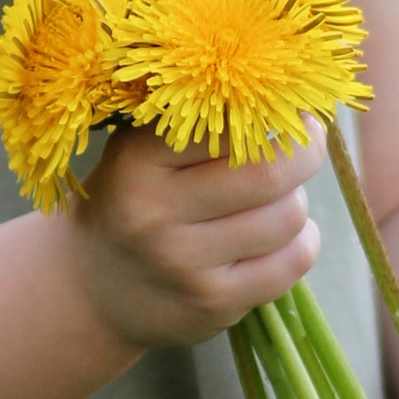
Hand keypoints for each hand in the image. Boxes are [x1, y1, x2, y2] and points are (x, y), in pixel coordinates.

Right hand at [67, 123, 321, 354]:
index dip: (275, 111)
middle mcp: (156, 214)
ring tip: (279, 197)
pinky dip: (303, 242)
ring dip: (298, 201)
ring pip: (287, 217)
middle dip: (304, 153)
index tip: (291, 108)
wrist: (91, 289)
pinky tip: (286, 236)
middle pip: (268, 173)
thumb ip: (192, 121)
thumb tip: (280, 94)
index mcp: (137, 161)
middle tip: (307, 143)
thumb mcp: (136, 151)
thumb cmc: (130, 201)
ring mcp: (184, 265)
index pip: (229, 124)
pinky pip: (291, 264)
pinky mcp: (212, 304)